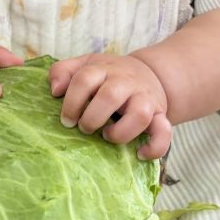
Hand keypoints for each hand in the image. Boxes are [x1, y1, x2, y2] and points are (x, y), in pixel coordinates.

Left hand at [49, 53, 171, 159]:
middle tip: (84, 128)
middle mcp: (127, 82)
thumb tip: (54, 90)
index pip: (84, 79)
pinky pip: (164, 132)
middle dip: (92, 117)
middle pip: (111, 95)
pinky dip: (154, 147)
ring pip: (140, 114)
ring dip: (120, 132)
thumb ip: (63, 70)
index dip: (71, 102)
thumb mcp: (86, 64)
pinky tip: (139, 154)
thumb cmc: (109, 75)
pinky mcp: (160, 115)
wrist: (151, 73)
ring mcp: (145, 99)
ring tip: (107, 136)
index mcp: (104, 70)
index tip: (67, 119)